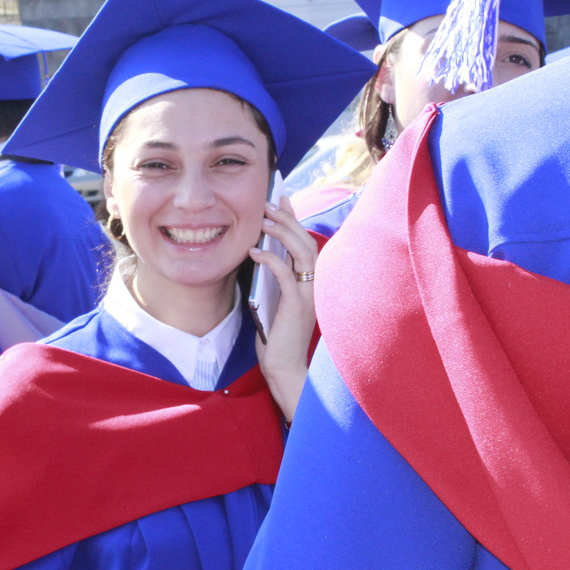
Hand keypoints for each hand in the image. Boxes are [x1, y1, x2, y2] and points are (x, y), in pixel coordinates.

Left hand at [248, 196, 316, 423]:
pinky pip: (285, 275)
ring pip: (302, 253)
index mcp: (311, 284)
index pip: (305, 244)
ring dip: (282, 233)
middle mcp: (315, 286)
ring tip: (263, 220)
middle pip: (306, 242)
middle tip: (269, 202)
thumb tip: (258, 256)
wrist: (285, 370)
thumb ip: (273, 282)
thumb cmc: (278, 341)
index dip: (295, 219)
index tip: (282, 199)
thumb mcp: (274, 303)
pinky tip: (254, 252)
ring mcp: (309, 295)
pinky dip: (271, 260)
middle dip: (288, 219)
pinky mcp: (297, 306)